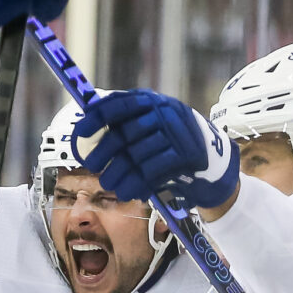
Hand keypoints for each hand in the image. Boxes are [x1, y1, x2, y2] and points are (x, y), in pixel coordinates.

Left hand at [71, 90, 238, 208]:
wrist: (212, 164)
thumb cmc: (168, 148)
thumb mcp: (148, 130)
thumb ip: (121, 128)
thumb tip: (83, 137)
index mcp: (150, 101)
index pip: (116, 104)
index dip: (94, 120)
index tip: (79, 136)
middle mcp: (164, 111)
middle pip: (124, 133)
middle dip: (104, 152)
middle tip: (93, 167)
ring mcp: (178, 132)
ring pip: (136, 156)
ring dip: (119, 174)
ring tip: (111, 185)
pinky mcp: (187, 155)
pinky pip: (153, 170)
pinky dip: (137, 183)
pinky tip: (129, 191)